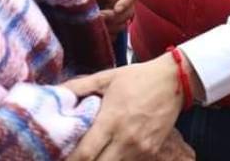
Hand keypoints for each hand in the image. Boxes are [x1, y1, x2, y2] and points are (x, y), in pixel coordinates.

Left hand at [64, 54, 189, 159]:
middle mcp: (126, 138)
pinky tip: (109, 155)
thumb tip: (55, 92)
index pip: (85, 153)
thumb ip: (79, 87)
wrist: (174, 81)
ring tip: (90, 156)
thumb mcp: (106, 77)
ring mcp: (140, 148)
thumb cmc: (137, 78)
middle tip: (73, 159)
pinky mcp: (151, 152)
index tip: (57, 159)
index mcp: (111, 120)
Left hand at [80, 0, 135, 35]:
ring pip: (122, 25)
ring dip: (109, 27)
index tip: (117, 9)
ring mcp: (118, 16)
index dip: (126, 3)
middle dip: (113, 17)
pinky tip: (95, 31)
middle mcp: (122, 3)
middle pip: (128, 13)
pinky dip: (106, 34)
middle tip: (98, 16)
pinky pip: (114, 35)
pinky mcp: (112, 27)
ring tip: (94, 23)